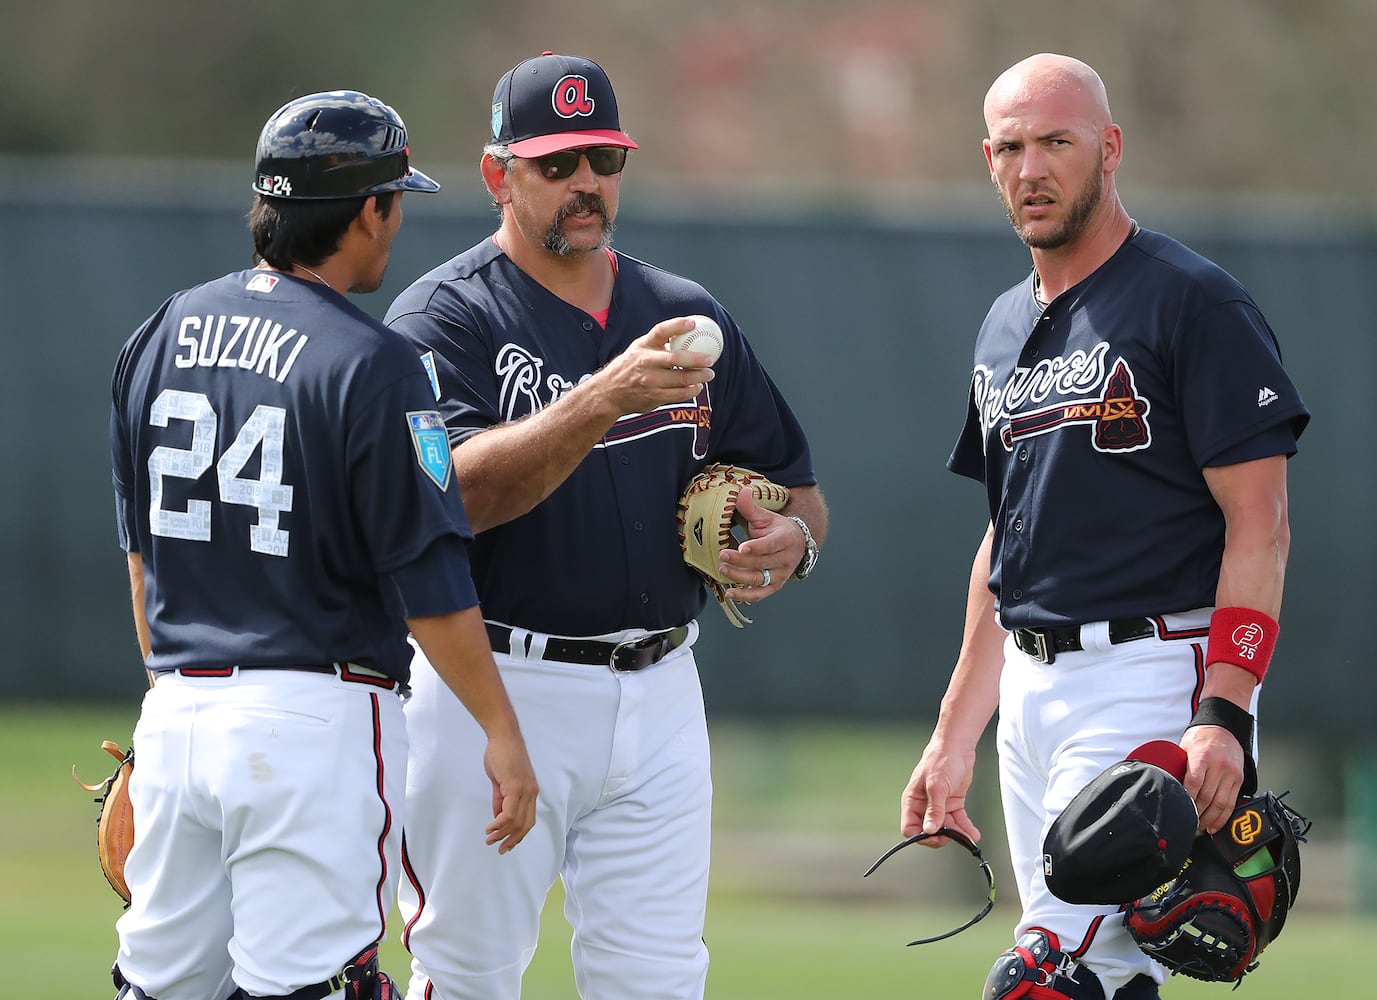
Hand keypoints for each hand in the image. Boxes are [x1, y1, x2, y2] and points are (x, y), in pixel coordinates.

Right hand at [482, 732, 538, 852]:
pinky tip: (490, 827)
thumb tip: (498, 817)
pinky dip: (499, 823)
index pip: (528, 820)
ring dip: (502, 834)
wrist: (503, 736)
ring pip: (516, 821)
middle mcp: (531, 793)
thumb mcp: (502, 781)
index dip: (518, 835)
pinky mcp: (515, 786)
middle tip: (500, 849)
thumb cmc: (502, 755)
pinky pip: (509, 812)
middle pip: (525, 825)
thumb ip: (501, 799)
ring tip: (490, 840)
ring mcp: (525, 790)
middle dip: (512, 840)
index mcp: (530, 792)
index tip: (507, 844)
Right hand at [593, 317, 715, 415]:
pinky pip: (678, 394)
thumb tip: (687, 333)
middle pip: (675, 358)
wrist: (609, 392)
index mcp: (643, 346)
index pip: (660, 331)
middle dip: (697, 359)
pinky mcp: (653, 396)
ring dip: (699, 377)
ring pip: (681, 379)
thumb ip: (659, 343)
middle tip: (711, 359)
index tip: (693, 323)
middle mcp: (645, 362)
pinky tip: (697, 387)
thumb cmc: (630, 367)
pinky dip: (691, 391)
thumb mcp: (639, 349)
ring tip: (708, 374)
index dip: (677, 325)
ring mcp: (649, 381)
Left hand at [719, 490, 800, 600]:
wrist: (796, 544)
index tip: (742, 547)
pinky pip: (760, 594)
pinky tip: (731, 593)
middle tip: (722, 556)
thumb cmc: (777, 529)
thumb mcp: (766, 516)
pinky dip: (746, 596)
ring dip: (739, 577)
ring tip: (722, 570)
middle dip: (740, 561)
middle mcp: (785, 559)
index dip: (756, 547)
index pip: (771, 545)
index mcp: (785, 539)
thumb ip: (751, 507)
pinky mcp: (775, 586)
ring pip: (759, 579)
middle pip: (761, 563)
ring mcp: (780, 575)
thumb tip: (741, 491)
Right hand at [900, 743, 980, 847]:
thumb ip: (934, 810)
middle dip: (942, 836)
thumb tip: (929, 829)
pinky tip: (972, 833)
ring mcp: (939, 806)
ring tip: (968, 836)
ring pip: (946, 828)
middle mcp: (924, 806)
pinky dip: (965, 828)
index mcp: (913, 801)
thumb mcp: (936, 786)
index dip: (921, 835)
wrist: (957, 748)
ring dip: (958, 834)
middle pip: (929, 831)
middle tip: (953, 835)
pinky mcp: (952, 804)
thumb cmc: (940, 760)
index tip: (935, 835)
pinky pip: (958, 822)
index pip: (910, 827)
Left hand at [1180, 724, 1244, 833]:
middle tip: (1187, 824)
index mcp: (1203, 756)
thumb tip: (1167, 786)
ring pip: (1221, 803)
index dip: (1187, 799)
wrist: (1223, 728)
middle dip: (1197, 814)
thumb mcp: (1185, 747)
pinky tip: (1214, 825)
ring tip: (1199, 828)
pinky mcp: (1239, 779)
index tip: (1180, 810)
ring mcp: (1231, 773)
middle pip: (1208, 796)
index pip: (1194, 782)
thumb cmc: (1201, 738)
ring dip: (1209, 819)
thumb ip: (1179, 766)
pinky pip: (1232, 803)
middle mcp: (1219, 765)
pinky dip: (1223, 817)